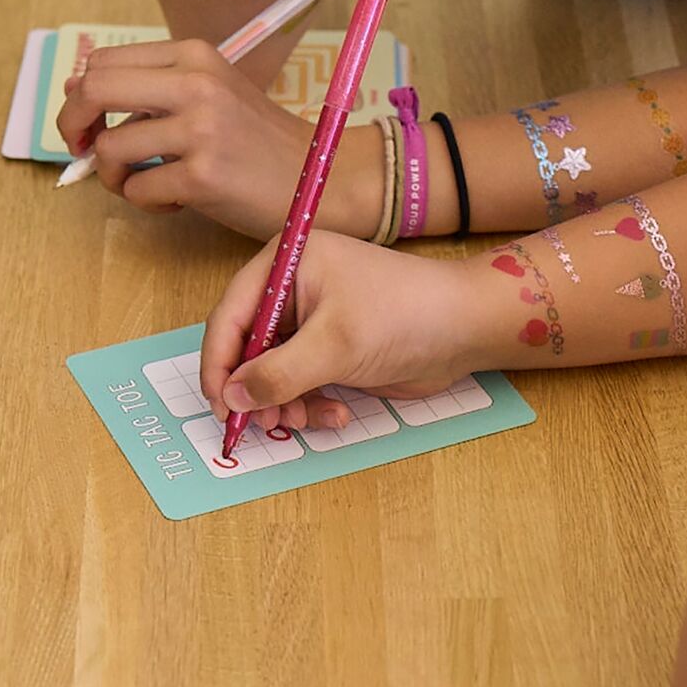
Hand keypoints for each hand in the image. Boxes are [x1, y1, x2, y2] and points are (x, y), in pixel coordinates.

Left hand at [56, 40, 382, 238]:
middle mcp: (195, 84)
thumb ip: (153, 91)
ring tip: (147, 185)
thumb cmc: (257, 140)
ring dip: (115, 176)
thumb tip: (75, 94)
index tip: (88, 124)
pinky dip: (147, 202)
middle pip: (94, 90)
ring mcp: (200, 130)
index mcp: (193, 56)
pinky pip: (137, 190)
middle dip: (73, 126)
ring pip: (110, 149)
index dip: (80, 96)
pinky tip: (177, 201)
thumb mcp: (210, 94)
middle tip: (85, 153)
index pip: (105, 62)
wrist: (320, 176)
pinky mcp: (203, 176)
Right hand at [198, 233, 486, 429]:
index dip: (220, 363)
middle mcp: (293, 287)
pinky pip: (302, 382)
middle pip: (248, 346)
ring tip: (304, 421)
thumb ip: (278, 373)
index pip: (232, 314)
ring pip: (273, 371)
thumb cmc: (404, 316)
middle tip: (267, 424)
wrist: (466, 329)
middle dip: (255, 389)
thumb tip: (231, 398)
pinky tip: (336, 416)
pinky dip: (311, 404)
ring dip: (284, 403)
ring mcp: (313, 319)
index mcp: (288, 262)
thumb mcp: (335, 345)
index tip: (221, 406)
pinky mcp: (332, 348)